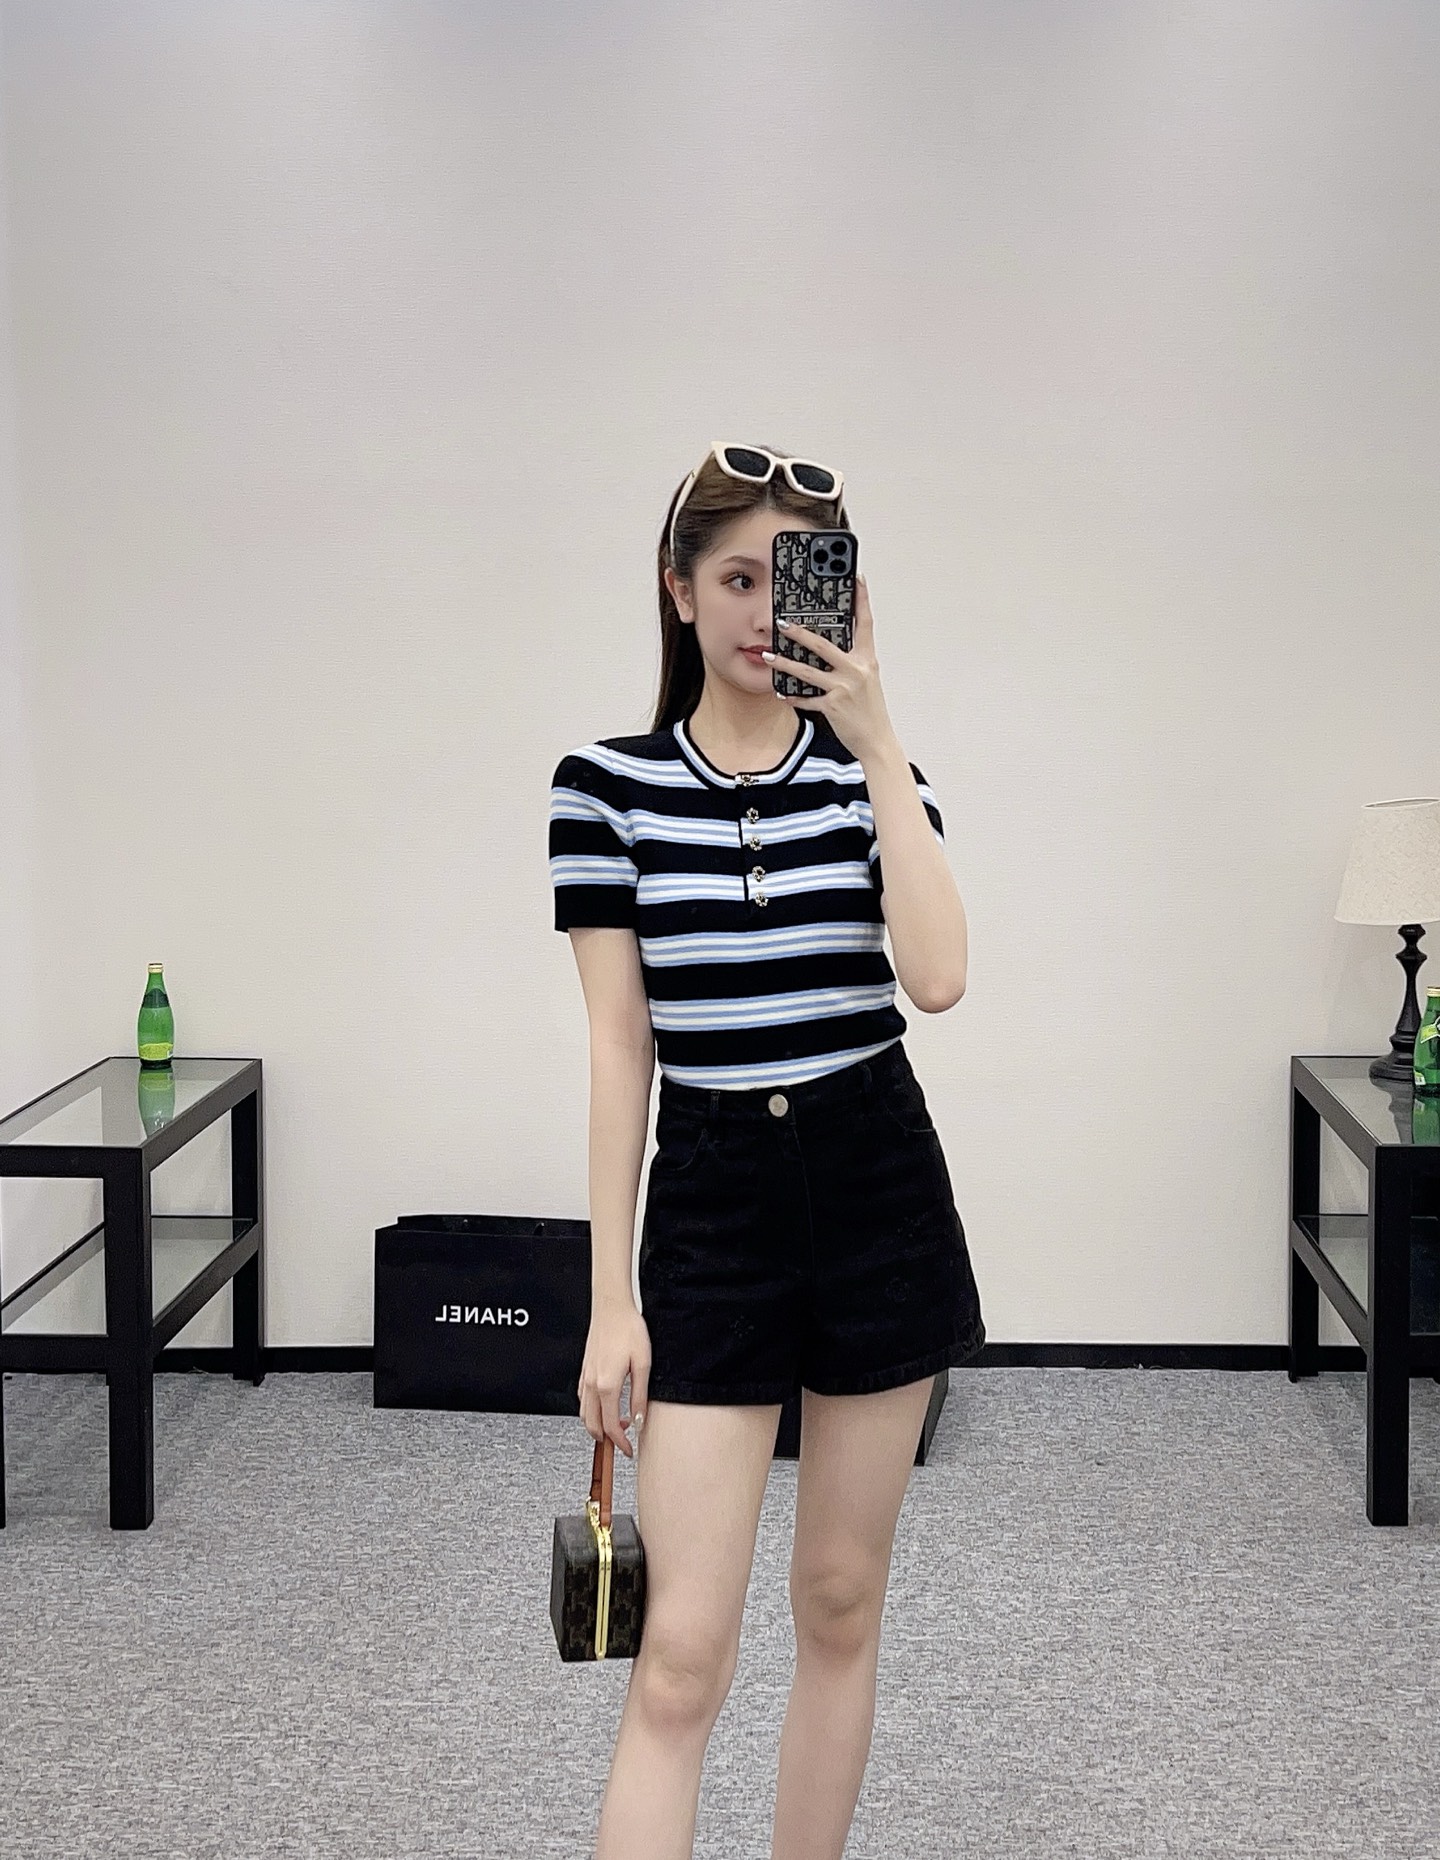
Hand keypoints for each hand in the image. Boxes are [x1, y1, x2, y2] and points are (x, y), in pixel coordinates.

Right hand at [578, 1300, 650, 1458]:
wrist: (612, 1307)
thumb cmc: (628, 1329)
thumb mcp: (643, 1364)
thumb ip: (640, 1395)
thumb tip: (638, 1419)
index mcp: (607, 1385)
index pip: (610, 1426)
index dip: (619, 1443)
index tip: (628, 1450)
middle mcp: (592, 1384)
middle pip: (592, 1425)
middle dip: (605, 1440)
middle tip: (621, 1443)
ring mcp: (586, 1377)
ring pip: (584, 1414)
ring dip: (596, 1425)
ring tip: (615, 1426)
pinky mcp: (584, 1370)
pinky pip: (583, 1399)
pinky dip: (591, 1411)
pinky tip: (603, 1406)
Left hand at [764, 570, 897, 763]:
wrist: (877, 740)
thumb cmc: (871, 710)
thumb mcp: (867, 680)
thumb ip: (852, 662)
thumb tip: (829, 648)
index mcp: (867, 660)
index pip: (866, 623)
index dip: (862, 599)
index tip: (857, 579)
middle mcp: (856, 670)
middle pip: (823, 644)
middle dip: (800, 633)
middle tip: (783, 623)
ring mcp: (843, 688)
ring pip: (807, 671)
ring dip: (785, 663)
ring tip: (770, 656)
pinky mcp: (832, 706)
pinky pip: (806, 698)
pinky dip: (793, 696)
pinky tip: (781, 693)